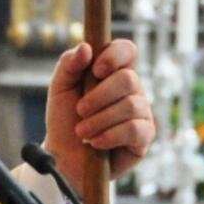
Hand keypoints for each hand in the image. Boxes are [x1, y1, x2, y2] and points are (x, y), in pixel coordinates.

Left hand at [42, 39, 153, 193]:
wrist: (63, 156)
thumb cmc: (64, 119)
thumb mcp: (59, 88)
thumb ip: (69, 64)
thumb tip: (86, 47)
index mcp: (113, 71)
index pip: (127, 50)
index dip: (115, 55)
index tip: (95, 71)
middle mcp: (132, 89)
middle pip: (129, 79)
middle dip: (99, 96)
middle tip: (80, 110)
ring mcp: (141, 112)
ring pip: (131, 106)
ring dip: (99, 120)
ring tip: (82, 131)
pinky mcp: (144, 137)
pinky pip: (134, 130)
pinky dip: (109, 136)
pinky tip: (95, 142)